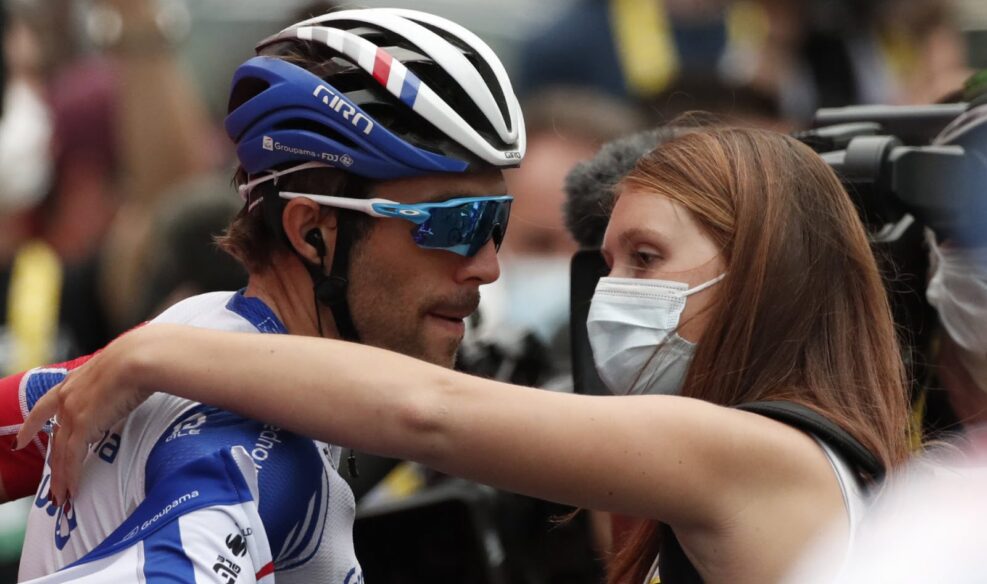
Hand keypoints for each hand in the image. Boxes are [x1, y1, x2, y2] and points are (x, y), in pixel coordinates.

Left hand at [16, 331, 154, 506]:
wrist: (137, 358)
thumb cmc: (139, 356)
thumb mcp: (119, 367)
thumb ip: (116, 380)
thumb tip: (132, 384)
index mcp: (74, 381)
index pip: (45, 406)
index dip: (32, 424)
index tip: (22, 438)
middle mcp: (67, 397)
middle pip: (54, 436)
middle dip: (52, 462)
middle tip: (50, 482)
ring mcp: (73, 412)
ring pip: (61, 453)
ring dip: (61, 477)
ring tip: (61, 498)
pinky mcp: (83, 426)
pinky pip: (73, 458)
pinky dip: (72, 477)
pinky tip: (72, 491)